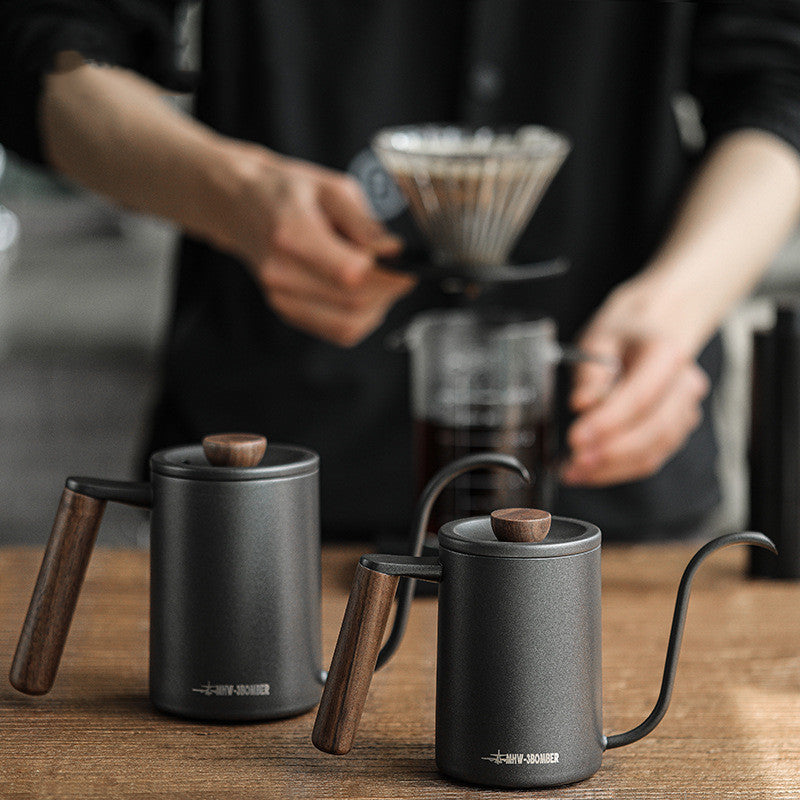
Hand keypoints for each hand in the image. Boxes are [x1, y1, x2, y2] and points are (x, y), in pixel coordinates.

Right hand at [212, 143, 415, 345]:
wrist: (238, 203)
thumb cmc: (284, 191)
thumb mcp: (330, 187)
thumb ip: (363, 222)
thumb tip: (392, 251)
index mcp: (293, 233)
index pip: (351, 274)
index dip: (388, 275)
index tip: (407, 265)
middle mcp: (282, 270)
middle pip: (353, 302)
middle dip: (388, 291)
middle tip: (401, 274)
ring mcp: (280, 295)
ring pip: (348, 324)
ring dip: (376, 309)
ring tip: (383, 284)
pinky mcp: (285, 309)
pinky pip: (335, 331)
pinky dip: (359, 319)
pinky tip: (364, 297)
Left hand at [560, 285, 709, 486]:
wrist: (657, 326)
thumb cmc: (627, 331)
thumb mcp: (598, 338)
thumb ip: (590, 373)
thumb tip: (581, 405)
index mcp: (667, 354)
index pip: (640, 397)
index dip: (607, 423)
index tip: (575, 438)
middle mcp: (685, 385)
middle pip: (652, 431)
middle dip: (610, 453)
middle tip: (574, 462)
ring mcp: (685, 410)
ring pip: (654, 451)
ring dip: (612, 468)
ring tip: (575, 472)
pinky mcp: (676, 430)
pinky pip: (651, 457)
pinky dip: (619, 470)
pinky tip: (589, 472)